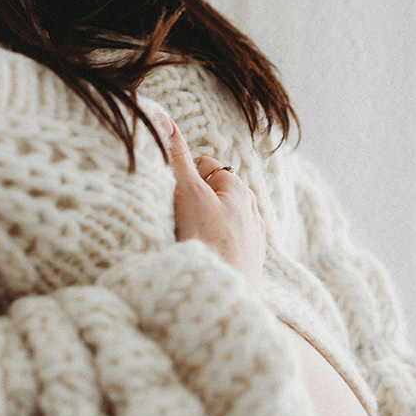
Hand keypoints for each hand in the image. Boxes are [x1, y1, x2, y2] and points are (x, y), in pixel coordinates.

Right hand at [157, 113, 265, 295]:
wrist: (227, 297)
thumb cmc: (208, 242)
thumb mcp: (188, 193)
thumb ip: (175, 157)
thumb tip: (163, 117)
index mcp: (237, 187)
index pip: (203, 164)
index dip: (181, 176)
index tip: (168, 195)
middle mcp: (250, 208)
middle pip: (211, 192)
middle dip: (191, 201)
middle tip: (174, 220)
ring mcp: (251, 236)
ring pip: (218, 218)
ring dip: (201, 225)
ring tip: (187, 243)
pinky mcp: (248, 261)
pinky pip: (224, 243)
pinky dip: (212, 246)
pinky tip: (202, 258)